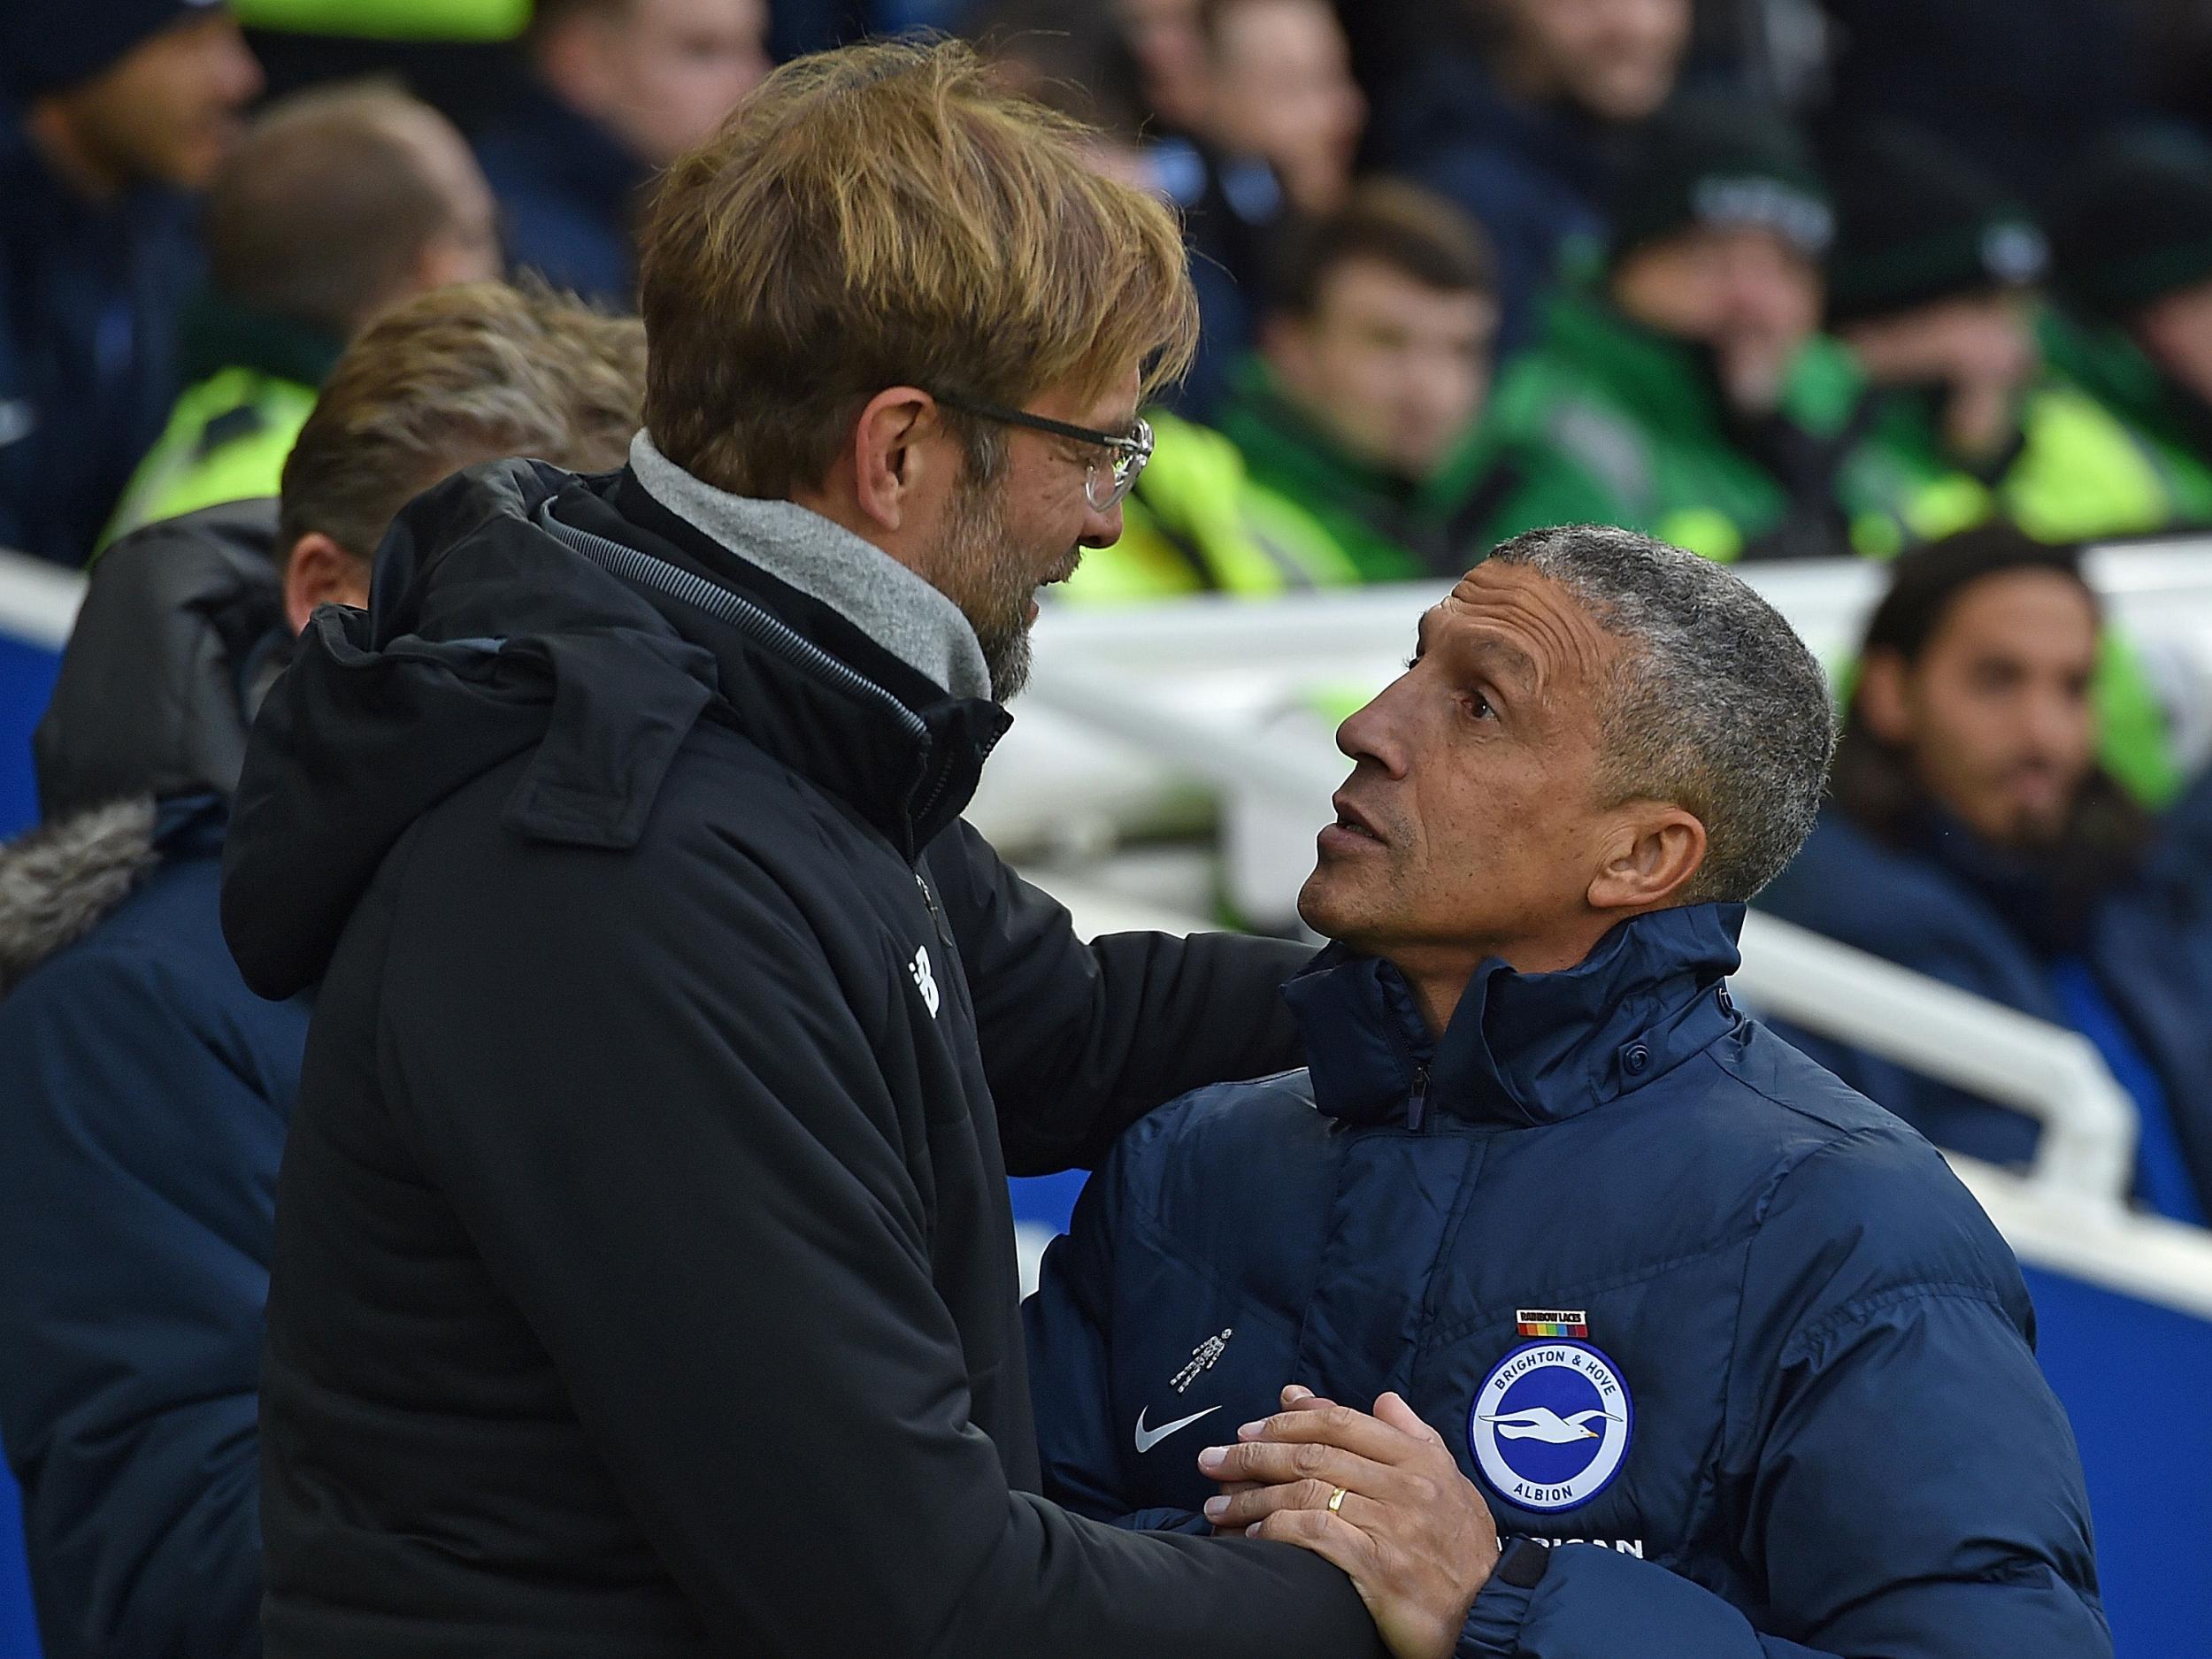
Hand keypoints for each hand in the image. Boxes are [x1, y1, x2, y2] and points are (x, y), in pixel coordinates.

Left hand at [1198, 1386, 1499, 1658]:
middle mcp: (1405, 1485)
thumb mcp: (1449, 1479)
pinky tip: (1254, 1537)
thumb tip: (1383, 1399)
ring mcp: (1393, 1525)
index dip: (1288, 1421)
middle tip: (1213, 1461)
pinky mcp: (1380, 1567)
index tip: (1250, 1426)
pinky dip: (1279, 1531)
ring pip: (1306, 1493)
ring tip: (1217, 1505)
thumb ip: (1413, 1435)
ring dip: (1251, 1498)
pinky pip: (1316, 1535)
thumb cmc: (1462, 1546)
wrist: (1489, 1610)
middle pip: (1313, 1455)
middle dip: (1253, 1454)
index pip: (1340, 1423)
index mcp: (1418, 1457)